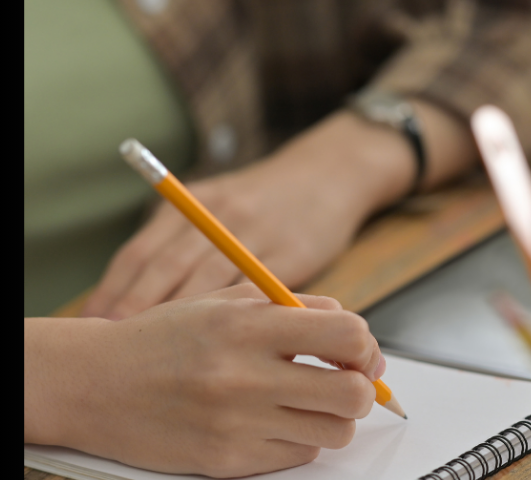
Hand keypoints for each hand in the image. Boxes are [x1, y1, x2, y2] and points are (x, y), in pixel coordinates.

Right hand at [25, 284, 386, 477]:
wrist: (97, 384)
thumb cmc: (167, 339)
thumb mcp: (229, 302)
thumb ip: (297, 309)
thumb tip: (358, 338)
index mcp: (249, 325)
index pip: (347, 334)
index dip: (365, 346)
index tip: (360, 353)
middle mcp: (244, 376)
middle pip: (352, 394)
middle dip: (361, 389)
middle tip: (345, 382)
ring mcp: (237, 423)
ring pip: (334, 432)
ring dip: (333, 419)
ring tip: (308, 403)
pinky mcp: (228, 460)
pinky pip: (298, 456)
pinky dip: (297, 440)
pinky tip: (272, 421)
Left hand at [81, 111, 414, 319]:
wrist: (330, 175)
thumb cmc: (266, 201)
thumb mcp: (219, 201)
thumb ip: (182, 238)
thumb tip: (134, 296)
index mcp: (194, 201)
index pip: (142, 250)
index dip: (113, 289)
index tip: (92, 323)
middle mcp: (220, 214)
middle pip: (167, 267)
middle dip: (135, 309)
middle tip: (111, 345)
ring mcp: (257, 234)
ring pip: (209, 282)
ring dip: (179, 321)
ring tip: (155, 356)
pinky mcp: (293, 254)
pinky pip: (258, 293)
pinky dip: (236, 321)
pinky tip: (221, 346)